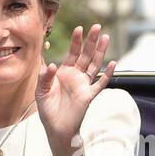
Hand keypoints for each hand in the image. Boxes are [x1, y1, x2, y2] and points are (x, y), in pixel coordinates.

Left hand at [35, 24, 114, 147]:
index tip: (79, 28)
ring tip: (106, 38)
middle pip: (86, 55)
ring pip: (94, 65)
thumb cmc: (48, 110)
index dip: (76, 41)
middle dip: (91, 41)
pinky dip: (107, 74)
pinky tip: (113, 64)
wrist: (56, 128)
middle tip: (97, 26)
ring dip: (100, 52)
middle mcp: (76, 76)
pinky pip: (100, 83)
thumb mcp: (41, 91)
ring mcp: (83, 85)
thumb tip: (51, 65)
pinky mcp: (88, 95)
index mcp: (64, 72)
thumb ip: (45, 77)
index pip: (72, 53)